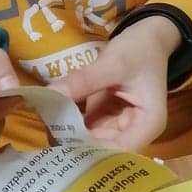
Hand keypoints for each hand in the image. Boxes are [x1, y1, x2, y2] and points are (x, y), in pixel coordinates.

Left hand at [50, 15, 179, 153]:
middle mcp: (136, 132)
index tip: (63, 150)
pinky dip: (70, 125)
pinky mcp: (106, 118)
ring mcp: (120, 126)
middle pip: (105, 150)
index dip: (93, 155)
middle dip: (77, 147)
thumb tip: (51, 95)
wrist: (146, 36)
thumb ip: (84, 80)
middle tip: (45, 145)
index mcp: (148, 124)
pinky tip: (49, 124)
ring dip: (70, 138)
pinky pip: (86, 127)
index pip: (121, 152)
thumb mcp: (114, 62)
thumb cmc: (140, 49)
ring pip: (92, 141)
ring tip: (42, 136)